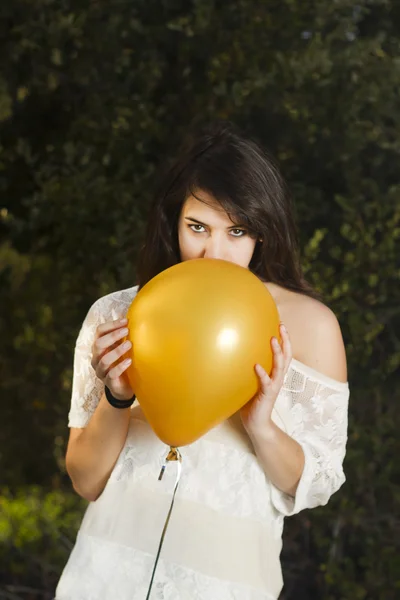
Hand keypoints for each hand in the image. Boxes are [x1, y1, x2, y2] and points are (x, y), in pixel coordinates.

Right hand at [91, 318, 133, 400]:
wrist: (123, 388)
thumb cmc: (123, 363)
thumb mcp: (122, 349)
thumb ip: (124, 337)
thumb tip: (137, 318)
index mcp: (100, 347)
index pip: (99, 332)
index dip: (111, 325)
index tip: (126, 321)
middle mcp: (97, 358)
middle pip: (98, 344)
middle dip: (112, 336)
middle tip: (127, 331)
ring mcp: (101, 371)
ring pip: (104, 359)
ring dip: (117, 350)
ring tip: (129, 344)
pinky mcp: (109, 382)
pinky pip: (112, 374)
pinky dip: (120, 366)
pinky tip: (129, 361)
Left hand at [240, 323, 291, 437]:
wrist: (258, 424)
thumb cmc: (253, 402)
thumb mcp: (252, 382)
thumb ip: (249, 370)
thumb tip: (234, 354)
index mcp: (276, 374)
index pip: (284, 354)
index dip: (285, 339)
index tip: (281, 324)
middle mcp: (278, 378)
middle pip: (286, 356)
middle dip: (285, 340)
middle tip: (282, 326)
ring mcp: (274, 386)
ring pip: (279, 366)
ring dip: (277, 353)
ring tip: (273, 340)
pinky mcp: (267, 395)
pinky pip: (266, 383)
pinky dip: (262, 374)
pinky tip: (256, 365)